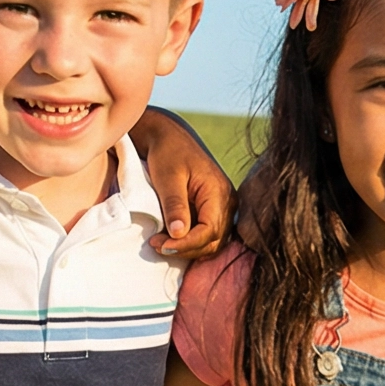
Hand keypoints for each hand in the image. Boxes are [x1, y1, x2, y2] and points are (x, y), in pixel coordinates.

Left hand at [132, 108, 232, 260]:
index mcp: (219, 192)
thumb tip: (179, 234)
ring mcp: (223, 206)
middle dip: (186, 248)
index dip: (187, 244)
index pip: (210, 231)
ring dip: (188, 248)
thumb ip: (175, 205)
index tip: (162, 245)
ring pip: (212, 241)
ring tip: (161, 243)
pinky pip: (208, 234)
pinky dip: (190, 241)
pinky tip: (170, 238)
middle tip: (156, 244)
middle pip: (214, 240)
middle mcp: (227, 201)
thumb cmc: (168, 153)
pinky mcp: (214, 209)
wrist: (170, 137)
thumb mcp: (167, 177)